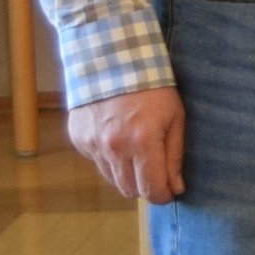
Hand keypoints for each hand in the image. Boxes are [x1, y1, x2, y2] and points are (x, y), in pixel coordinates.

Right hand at [69, 86, 185, 203]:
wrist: (112, 60)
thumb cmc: (153, 89)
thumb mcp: (175, 118)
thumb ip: (174, 156)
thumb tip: (176, 189)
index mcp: (143, 142)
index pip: (152, 190)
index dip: (163, 195)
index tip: (170, 190)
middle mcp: (115, 148)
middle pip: (130, 190)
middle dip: (145, 185)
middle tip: (154, 169)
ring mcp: (93, 144)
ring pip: (112, 179)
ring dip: (126, 174)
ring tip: (136, 150)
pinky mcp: (79, 139)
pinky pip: (97, 162)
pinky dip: (109, 158)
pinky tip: (117, 137)